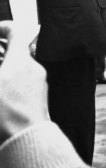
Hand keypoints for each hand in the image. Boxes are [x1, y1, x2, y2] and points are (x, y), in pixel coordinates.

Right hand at [0, 21, 49, 144]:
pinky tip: (2, 93)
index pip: (15, 32)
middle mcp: (34, 68)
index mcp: (21, 60)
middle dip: (0, 52)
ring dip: (5, 69)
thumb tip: (2, 64)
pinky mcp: (39, 97)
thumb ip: (0, 62)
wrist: (25, 139)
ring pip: (19, 68)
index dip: (2, 28)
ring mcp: (39, 83)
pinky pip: (24, 82)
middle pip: (16, 51)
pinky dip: (11, 82)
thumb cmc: (5, 113)